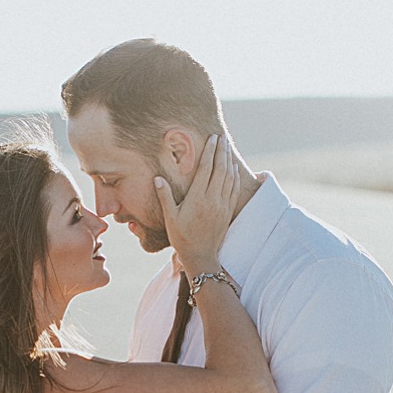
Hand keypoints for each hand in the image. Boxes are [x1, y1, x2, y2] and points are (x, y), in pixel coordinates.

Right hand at [160, 133, 242, 277]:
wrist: (201, 256)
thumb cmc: (182, 237)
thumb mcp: (170, 217)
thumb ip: (165, 197)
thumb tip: (158, 178)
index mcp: (197, 198)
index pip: (206, 169)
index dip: (209, 152)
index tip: (212, 139)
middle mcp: (213, 199)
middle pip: (220, 169)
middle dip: (221, 151)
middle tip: (222, 137)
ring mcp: (222, 205)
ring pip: (229, 178)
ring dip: (229, 160)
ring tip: (227, 147)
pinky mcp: (228, 211)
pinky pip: (234, 189)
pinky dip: (234, 176)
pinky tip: (233, 168)